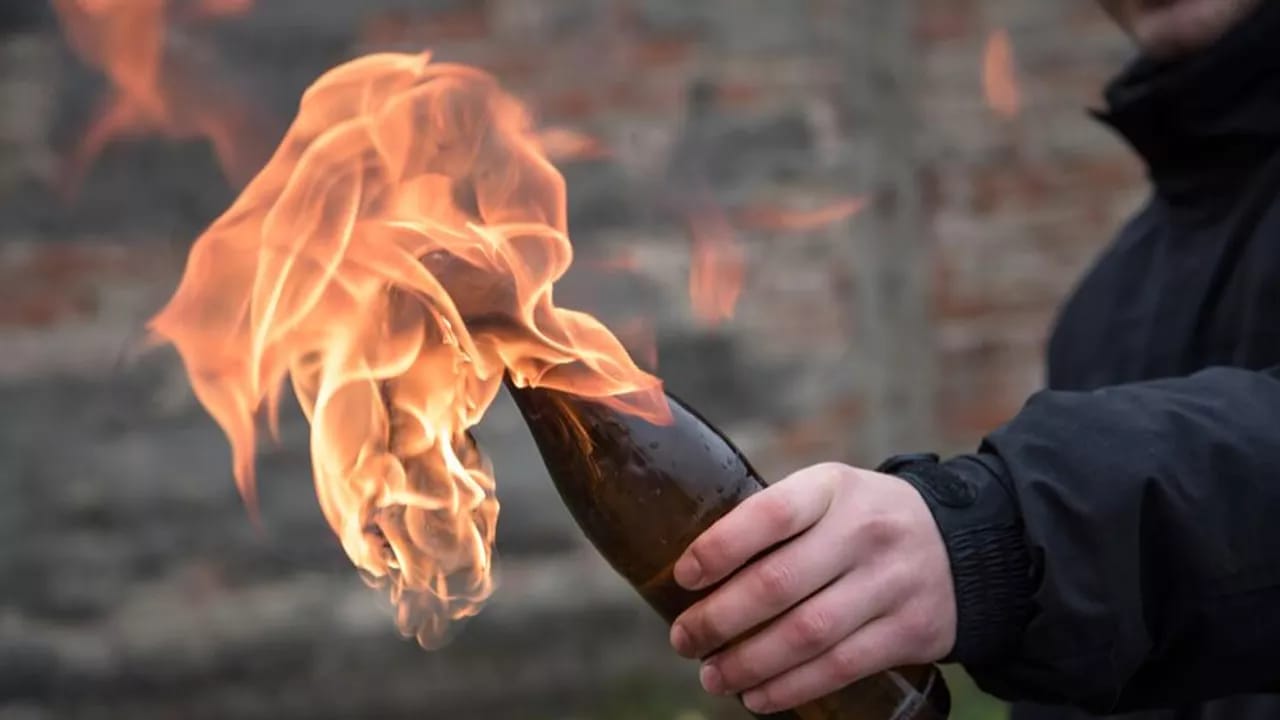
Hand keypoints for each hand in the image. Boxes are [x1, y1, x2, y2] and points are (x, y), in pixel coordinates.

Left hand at [668, 462, 955, 713]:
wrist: (966, 545)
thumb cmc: (864, 521)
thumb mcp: (829, 495)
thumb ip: (774, 521)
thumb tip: (694, 575)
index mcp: (833, 488)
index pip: (770, 514)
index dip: (720, 547)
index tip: (683, 576)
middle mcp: (865, 531)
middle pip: (778, 583)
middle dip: (719, 619)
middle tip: (684, 639)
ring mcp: (891, 582)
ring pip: (806, 635)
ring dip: (749, 663)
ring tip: (713, 675)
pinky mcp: (910, 630)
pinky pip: (840, 667)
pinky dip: (792, 688)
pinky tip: (758, 696)